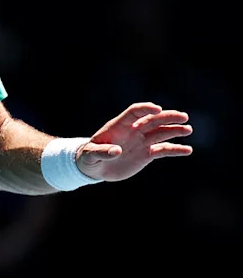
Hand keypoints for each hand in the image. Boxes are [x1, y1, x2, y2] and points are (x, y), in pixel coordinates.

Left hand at [77, 102, 192, 181]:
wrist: (95, 168)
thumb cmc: (89, 157)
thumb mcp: (91, 155)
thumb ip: (102, 152)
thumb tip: (116, 151)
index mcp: (119, 126)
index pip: (134, 112)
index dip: (145, 109)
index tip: (157, 109)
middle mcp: (133, 131)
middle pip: (153, 120)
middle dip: (167, 117)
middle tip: (183, 116)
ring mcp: (141, 142)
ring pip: (161, 133)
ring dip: (174, 130)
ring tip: (188, 129)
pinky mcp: (146, 154)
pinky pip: (163, 150)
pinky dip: (175, 149)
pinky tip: (187, 150)